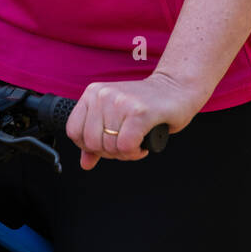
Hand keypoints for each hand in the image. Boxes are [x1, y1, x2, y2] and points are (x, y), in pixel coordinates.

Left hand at [65, 72, 202, 169]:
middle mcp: (103, 94)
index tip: (108, 143)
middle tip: (126, 144)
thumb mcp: (115, 117)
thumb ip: (97, 139)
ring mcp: (121, 102)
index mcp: (92, 93)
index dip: (90, 146)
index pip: (74, 131)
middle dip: (110, 152)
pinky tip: (143, 143)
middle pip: (92, 143)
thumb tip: (85, 163)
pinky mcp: (140, 112)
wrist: (176, 88)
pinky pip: (126, 146)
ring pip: (110, 147)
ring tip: (137, 141)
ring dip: (126, 153)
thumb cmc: (146, 105)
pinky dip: (135, 152)